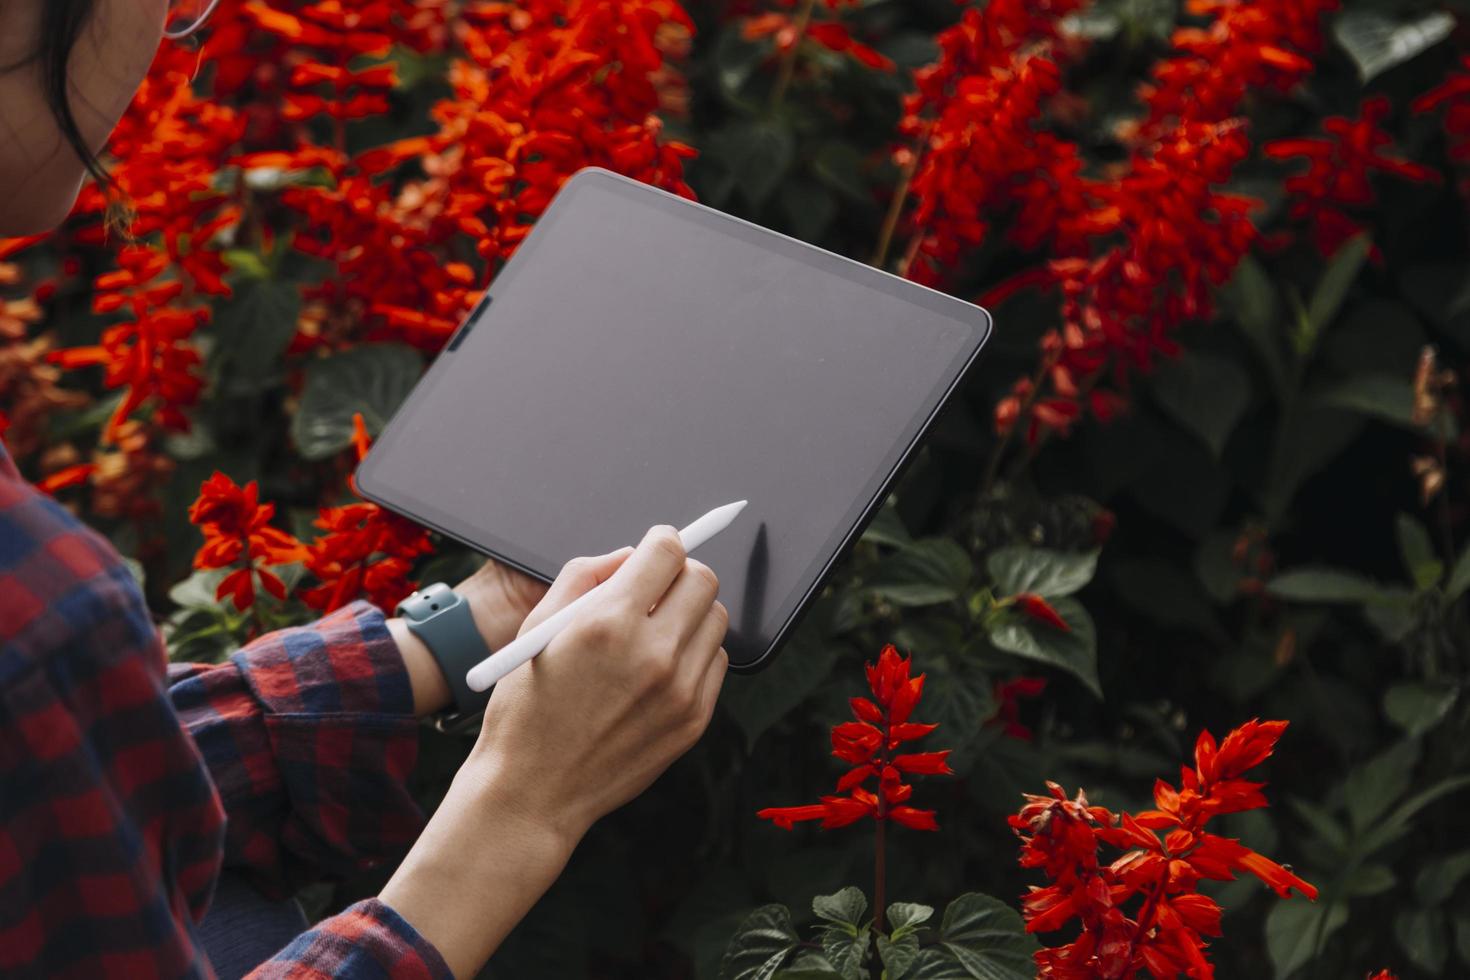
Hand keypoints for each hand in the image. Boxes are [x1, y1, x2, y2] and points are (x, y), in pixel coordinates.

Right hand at [378, 527, 728, 977]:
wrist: (533, 791)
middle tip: (655, 588)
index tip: (656, 548)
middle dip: (678, 574)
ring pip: (716, 619)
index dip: (661, 542)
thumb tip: (631, 554)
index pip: (669, 551)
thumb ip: (587, 575)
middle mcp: (653, 653)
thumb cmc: (526, 708)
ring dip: (690, 613)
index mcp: (609, 622)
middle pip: (702, 579)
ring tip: (654, 632)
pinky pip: (716, 662)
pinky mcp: (694, 720)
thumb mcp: (538, 626)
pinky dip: (694, 654)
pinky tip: (659, 668)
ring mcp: (680, 690)